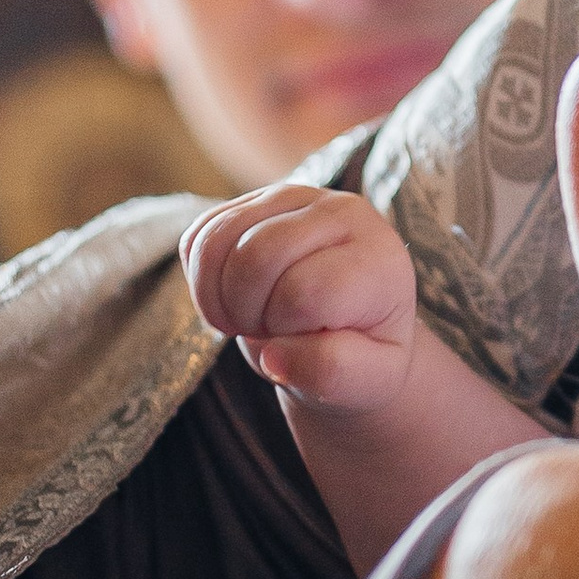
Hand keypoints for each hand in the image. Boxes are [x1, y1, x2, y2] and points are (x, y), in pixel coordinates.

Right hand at [182, 187, 415, 421]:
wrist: (352, 328)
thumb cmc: (363, 356)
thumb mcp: (366, 380)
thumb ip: (330, 372)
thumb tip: (274, 356)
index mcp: (378, 259)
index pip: (304, 291)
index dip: (285, 330)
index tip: (299, 344)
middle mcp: (344, 213)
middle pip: (256, 255)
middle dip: (246, 310)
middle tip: (267, 332)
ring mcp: (299, 197)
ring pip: (221, 238)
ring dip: (217, 294)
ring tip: (247, 318)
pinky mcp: (259, 199)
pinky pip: (202, 232)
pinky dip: (200, 277)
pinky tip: (229, 299)